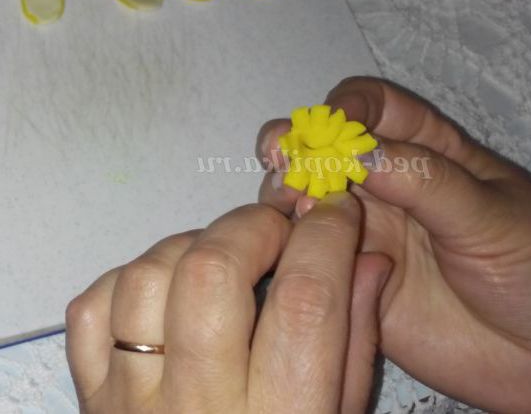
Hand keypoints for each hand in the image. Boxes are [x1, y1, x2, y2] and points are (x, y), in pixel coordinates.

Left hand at [66, 198, 391, 412]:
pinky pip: (94, 308)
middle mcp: (199, 408)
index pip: (304, 301)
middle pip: (210, 273)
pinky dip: (135, 278)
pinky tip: (171, 291)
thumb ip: (356, 337)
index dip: (325, 235)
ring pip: (146, 277)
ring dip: (194, 243)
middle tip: (279, 227)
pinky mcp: (91, 396)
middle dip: (253, 225)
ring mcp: (131, 403)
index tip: (334, 208)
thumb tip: (367, 256)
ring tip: (226, 254)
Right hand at [257, 77, 530, 412]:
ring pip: (309, 203)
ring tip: (284, 209)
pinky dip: (292, 250)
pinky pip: (314, 260)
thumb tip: (355, 151)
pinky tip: (287, 252)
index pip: (374, 108)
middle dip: (297, 148)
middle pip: (326, 152)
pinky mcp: (358, 283)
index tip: (327, 127)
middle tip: (283, 164)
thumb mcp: (490, 214)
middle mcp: (389, 188)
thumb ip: (425, 181)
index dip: (345, 107)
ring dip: (287, 197)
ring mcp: (369, 235)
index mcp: (428, 152)